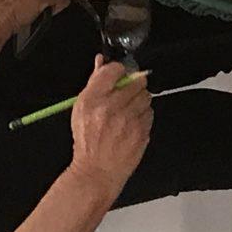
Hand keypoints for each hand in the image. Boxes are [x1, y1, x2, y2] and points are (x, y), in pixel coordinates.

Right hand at [69, 56, 152, 196]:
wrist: (97, 169)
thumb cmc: (87, 139)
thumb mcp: (81, 108)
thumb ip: (94, 82)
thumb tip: (101, 61)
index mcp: (93, 98)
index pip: (114, 70)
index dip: (119, 70)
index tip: (119, 74)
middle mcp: (112, 107)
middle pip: (136, 82)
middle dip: (134, 84)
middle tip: (128, 90)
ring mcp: (129, 120)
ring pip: (146, 97)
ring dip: (140, 99)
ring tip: (130, 108)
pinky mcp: (142, 132)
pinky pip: (150, 114)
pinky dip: (144, 114)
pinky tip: (133, 121)